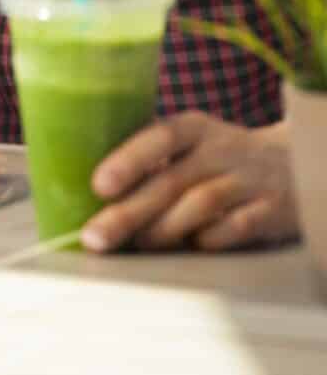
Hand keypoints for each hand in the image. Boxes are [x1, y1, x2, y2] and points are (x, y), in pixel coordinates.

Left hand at [81, 112, 298, 252]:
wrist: (291, 163)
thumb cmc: (215, 157)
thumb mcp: (188, 143)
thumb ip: (148, 158)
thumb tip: (81, 183)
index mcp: (193, 127)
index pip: (158, 137)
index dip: (128, 160)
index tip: (98, 185)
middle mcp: (221, 150)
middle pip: (171, 181)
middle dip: (129, 212)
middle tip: (95, 236)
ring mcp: (248, 180)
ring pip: (201, 206)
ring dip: (163, 229)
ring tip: (134, 244)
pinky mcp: (272, 210)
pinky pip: (237, 229)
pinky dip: (210, 240)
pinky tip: (188, 247)